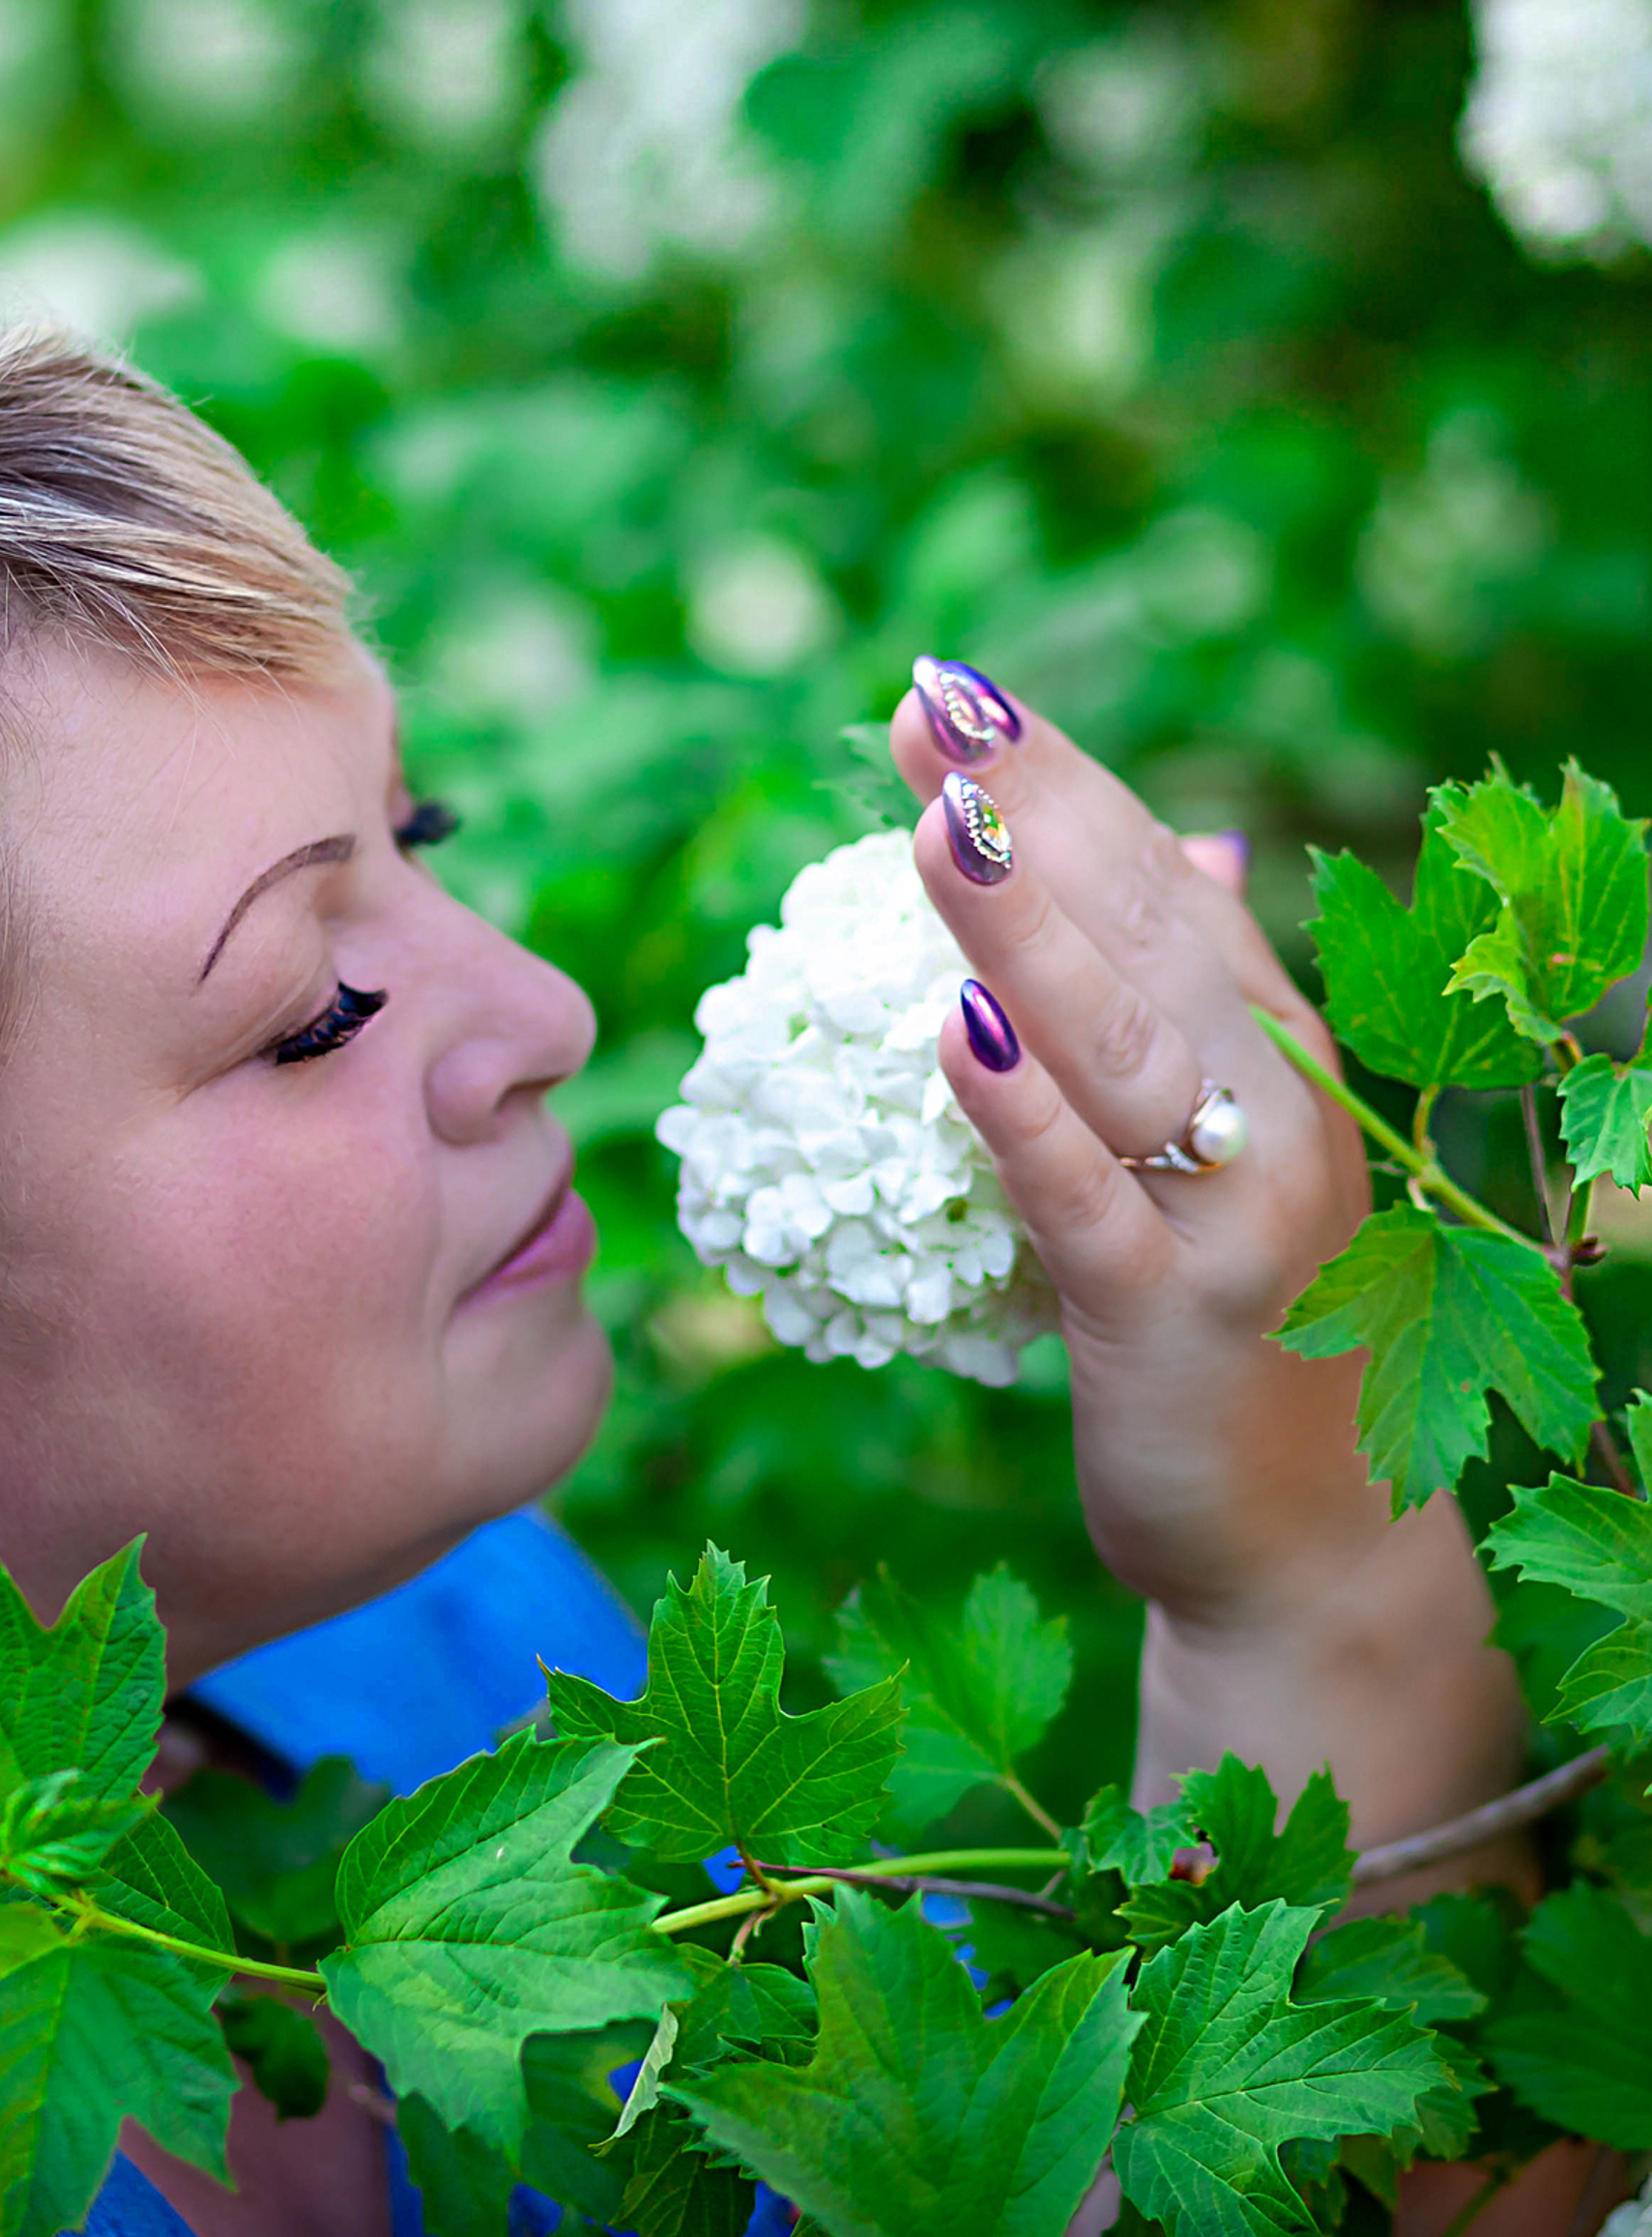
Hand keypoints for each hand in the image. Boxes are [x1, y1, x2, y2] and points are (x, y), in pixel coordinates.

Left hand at [891, 666, 1382, 1628]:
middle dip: (1033, 808)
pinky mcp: (1171, 1320)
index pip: (1161, 882)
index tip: (954, 691)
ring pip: (1121, 1044)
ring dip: (1025, 927)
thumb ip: (1204, 1000)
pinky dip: (1021, 1115)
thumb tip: (1198, 845)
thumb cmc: (1252, 1329)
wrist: (1311, 1544)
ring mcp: (1233, 1215)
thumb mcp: (1231, 1150)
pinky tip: (950, 1033)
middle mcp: (1279, 1110)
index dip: (1060, 779)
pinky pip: (1084, 1201)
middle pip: (1143, 931)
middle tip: (926, 703)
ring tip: (939, 820)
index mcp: (1276, 1055)